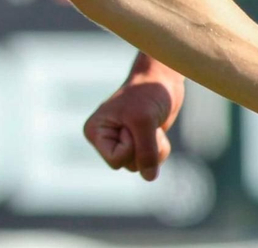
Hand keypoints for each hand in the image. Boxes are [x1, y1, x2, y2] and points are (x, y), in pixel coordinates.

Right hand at [83, 56, 185, 180]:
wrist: (161, 79)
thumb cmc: (146, 94)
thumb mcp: (143, 122)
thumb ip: (146, 152)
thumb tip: (149, 177)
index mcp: (96, 132)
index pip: (115, 160)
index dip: (131, 147)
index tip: (132, 125)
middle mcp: (106, 139)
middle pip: (129, 165)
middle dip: (144, 148)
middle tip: (144, 123)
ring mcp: (122, 141)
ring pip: (141, 165)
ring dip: (154, 148)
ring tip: (152, 125)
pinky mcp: (138, 142)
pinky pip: (151, 161)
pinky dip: (160, 148)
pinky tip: (157, 130)